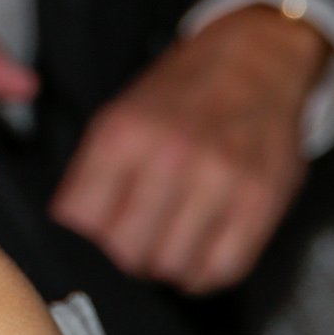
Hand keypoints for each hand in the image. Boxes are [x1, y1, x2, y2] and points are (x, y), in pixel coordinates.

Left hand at [51, 6, 325, 293]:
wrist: (255, 60)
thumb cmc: (178, 94)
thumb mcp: (118, 116)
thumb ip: (92, 174)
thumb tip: (71, 233)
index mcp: (122, 134)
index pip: (80, 220)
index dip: (79, 242)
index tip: (87, 242)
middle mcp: (170, 157)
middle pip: (126, 252)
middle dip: (122, 261)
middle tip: (129, 248)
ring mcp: (221, 180)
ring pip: (173, 267)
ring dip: (164, 270)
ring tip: (164, 247)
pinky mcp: (262, 201)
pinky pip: (224, 269)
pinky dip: (204, 274)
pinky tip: (197, 253)